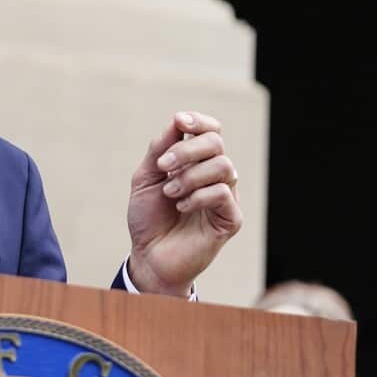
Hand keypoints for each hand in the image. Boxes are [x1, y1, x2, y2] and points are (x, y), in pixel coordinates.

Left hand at [126, 112, 241, 296]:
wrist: (149, 255)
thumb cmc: (149, 218)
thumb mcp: (145, 178)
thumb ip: (160, 149)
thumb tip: (177, 121)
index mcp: (196, 163)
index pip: (211, 131)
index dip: (199, 121)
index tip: (179, 121)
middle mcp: (215, 176)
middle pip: (216, 143)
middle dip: (186, 149)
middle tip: (162, 166)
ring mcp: (226, 196)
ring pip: (224, 166)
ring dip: (190, 176)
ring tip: (170, 192)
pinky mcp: (230, 219)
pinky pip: (224, 194)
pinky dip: (198, 196)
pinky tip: (181, 207)